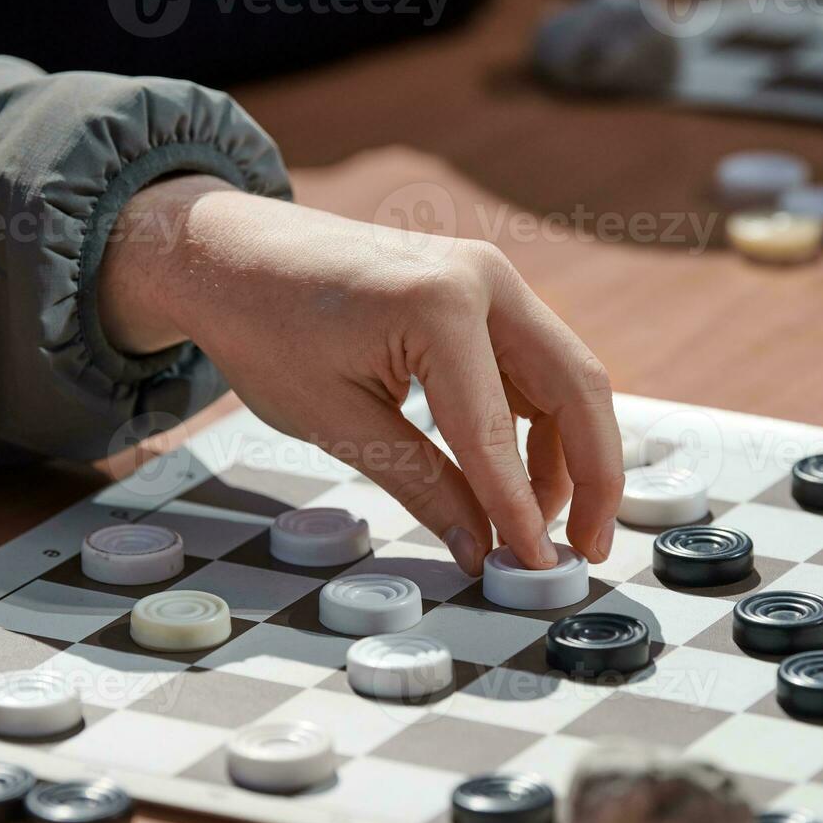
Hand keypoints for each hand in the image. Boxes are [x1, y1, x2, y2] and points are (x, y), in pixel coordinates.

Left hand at [98, 175, 623, 575]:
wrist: (227, 253)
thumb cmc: (264, 326)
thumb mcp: (335, 421)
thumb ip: (421, 484)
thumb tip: (480, 547)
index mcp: (440, 305)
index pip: (498, 432)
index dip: (523, 511)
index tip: (542, 568)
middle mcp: (484, 278)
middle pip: (577, 386)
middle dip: (594, 474)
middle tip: (589, 548)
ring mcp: (487, 276)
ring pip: (564, 374)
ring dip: (569, 451)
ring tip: (543, 523)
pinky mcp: (479, 289)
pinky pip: (531, 362)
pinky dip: (537, 421)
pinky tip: (519, 475)